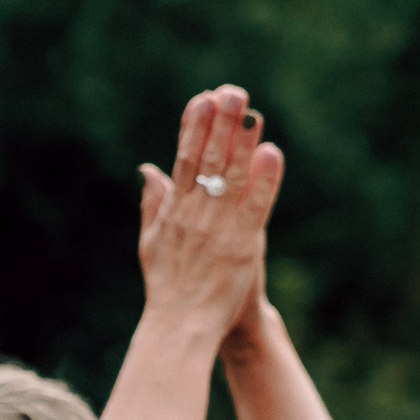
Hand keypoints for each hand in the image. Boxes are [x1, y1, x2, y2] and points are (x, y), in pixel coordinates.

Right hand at [134, 85, 285, 339]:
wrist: (179, 327)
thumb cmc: (167, 287)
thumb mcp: (151, 240)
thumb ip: (153, 203)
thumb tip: (147, 169)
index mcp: (173, 212)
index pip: (184, 160)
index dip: (193, 128)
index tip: (203, 98)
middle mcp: (193, 215)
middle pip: (208, 161)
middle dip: (220, 125)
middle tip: (232, 92)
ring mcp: (217, 229)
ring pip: (231, 178)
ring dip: (242, 143)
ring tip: (253, 111)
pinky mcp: (241, 246)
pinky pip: (254, 207)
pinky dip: (264, 181)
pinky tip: (272, 154)